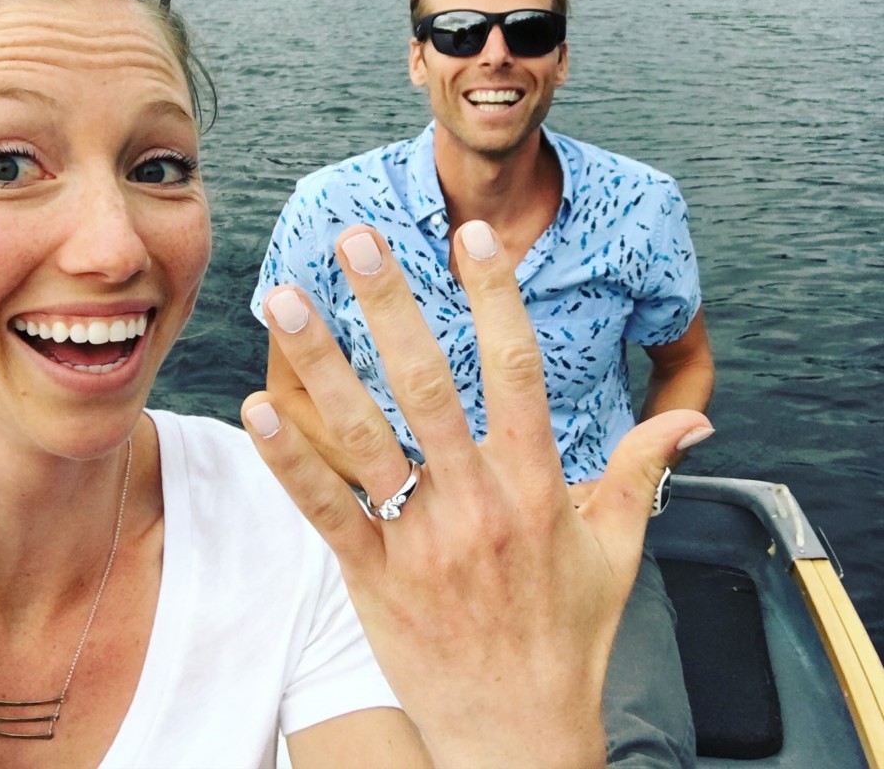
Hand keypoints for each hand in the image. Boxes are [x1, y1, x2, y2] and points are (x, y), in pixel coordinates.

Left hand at [242, 221, 712, 768]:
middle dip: (392, 306)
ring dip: (324, 364)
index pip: (519, 370)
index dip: (495, 296)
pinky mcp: (374, 580)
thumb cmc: (569, 635)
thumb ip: (647, 472)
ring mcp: (422, 542)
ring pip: (367, 436)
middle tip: (357, 238)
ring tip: (284, 298)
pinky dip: (290, 461)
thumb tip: (697, 418)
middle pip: (430, 386)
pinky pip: (328, 511)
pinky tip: (257, 409)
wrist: (520, 737)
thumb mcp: (618, 549)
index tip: (472, 235)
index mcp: (539, 486)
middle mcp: (479, 503)